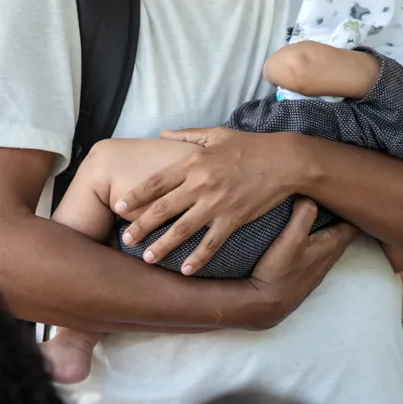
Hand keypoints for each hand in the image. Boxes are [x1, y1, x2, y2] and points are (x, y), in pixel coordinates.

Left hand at [116, 128, 302, 274]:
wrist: (284, 161)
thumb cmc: (250, 146)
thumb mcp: (216, 134)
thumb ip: (187, 135)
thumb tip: (162, 133)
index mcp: (194, 162)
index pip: (156, 182)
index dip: (136, 196)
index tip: (118, 208)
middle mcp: (201, 184)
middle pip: (163, 209)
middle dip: (141, 226)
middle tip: (124, 240)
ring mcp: (217, 204)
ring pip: (182, 229)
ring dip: (162, 246)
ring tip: (146, 259)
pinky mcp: (234, 219)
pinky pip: (212, 243)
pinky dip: (198, 258)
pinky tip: (185, 270)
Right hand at [238, 199, 357, 329]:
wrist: (265, 304)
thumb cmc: (279, 272)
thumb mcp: (292, 238)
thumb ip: (303, 215)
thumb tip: (308, 196)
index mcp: (331, 245)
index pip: (354, 223)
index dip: (356, 207)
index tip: (355, 193)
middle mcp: (329, 256)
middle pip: (346, 231)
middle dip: (345, 215)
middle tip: (343, 197)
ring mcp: (317, 267)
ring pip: (332, 241)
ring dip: (332, 227)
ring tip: (327, 210)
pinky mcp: (305, 273)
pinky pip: (319, 250)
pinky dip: (320, 238)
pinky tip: (308, 235)